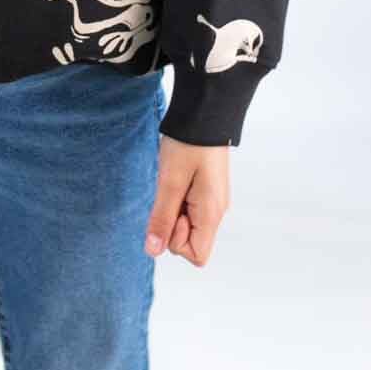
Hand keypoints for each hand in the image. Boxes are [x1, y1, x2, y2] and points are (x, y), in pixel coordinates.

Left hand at [145, 140, 229, 266]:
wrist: (205, 113)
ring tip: (174, 182)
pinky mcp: (208, 191)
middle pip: (191, 242)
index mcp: (211, 213)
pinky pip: (190, 210)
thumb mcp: (169, 182)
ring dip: (175, 211)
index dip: (176, 242)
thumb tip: (153, 251)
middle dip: (173, 225)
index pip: (197, 256)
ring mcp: (214, 202)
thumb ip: (162, 219)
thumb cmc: (188, 145)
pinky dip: (179, 201)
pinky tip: (177, 180)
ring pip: (189, 225)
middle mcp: (217, 212)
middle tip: (170, 192)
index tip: (172, 211)